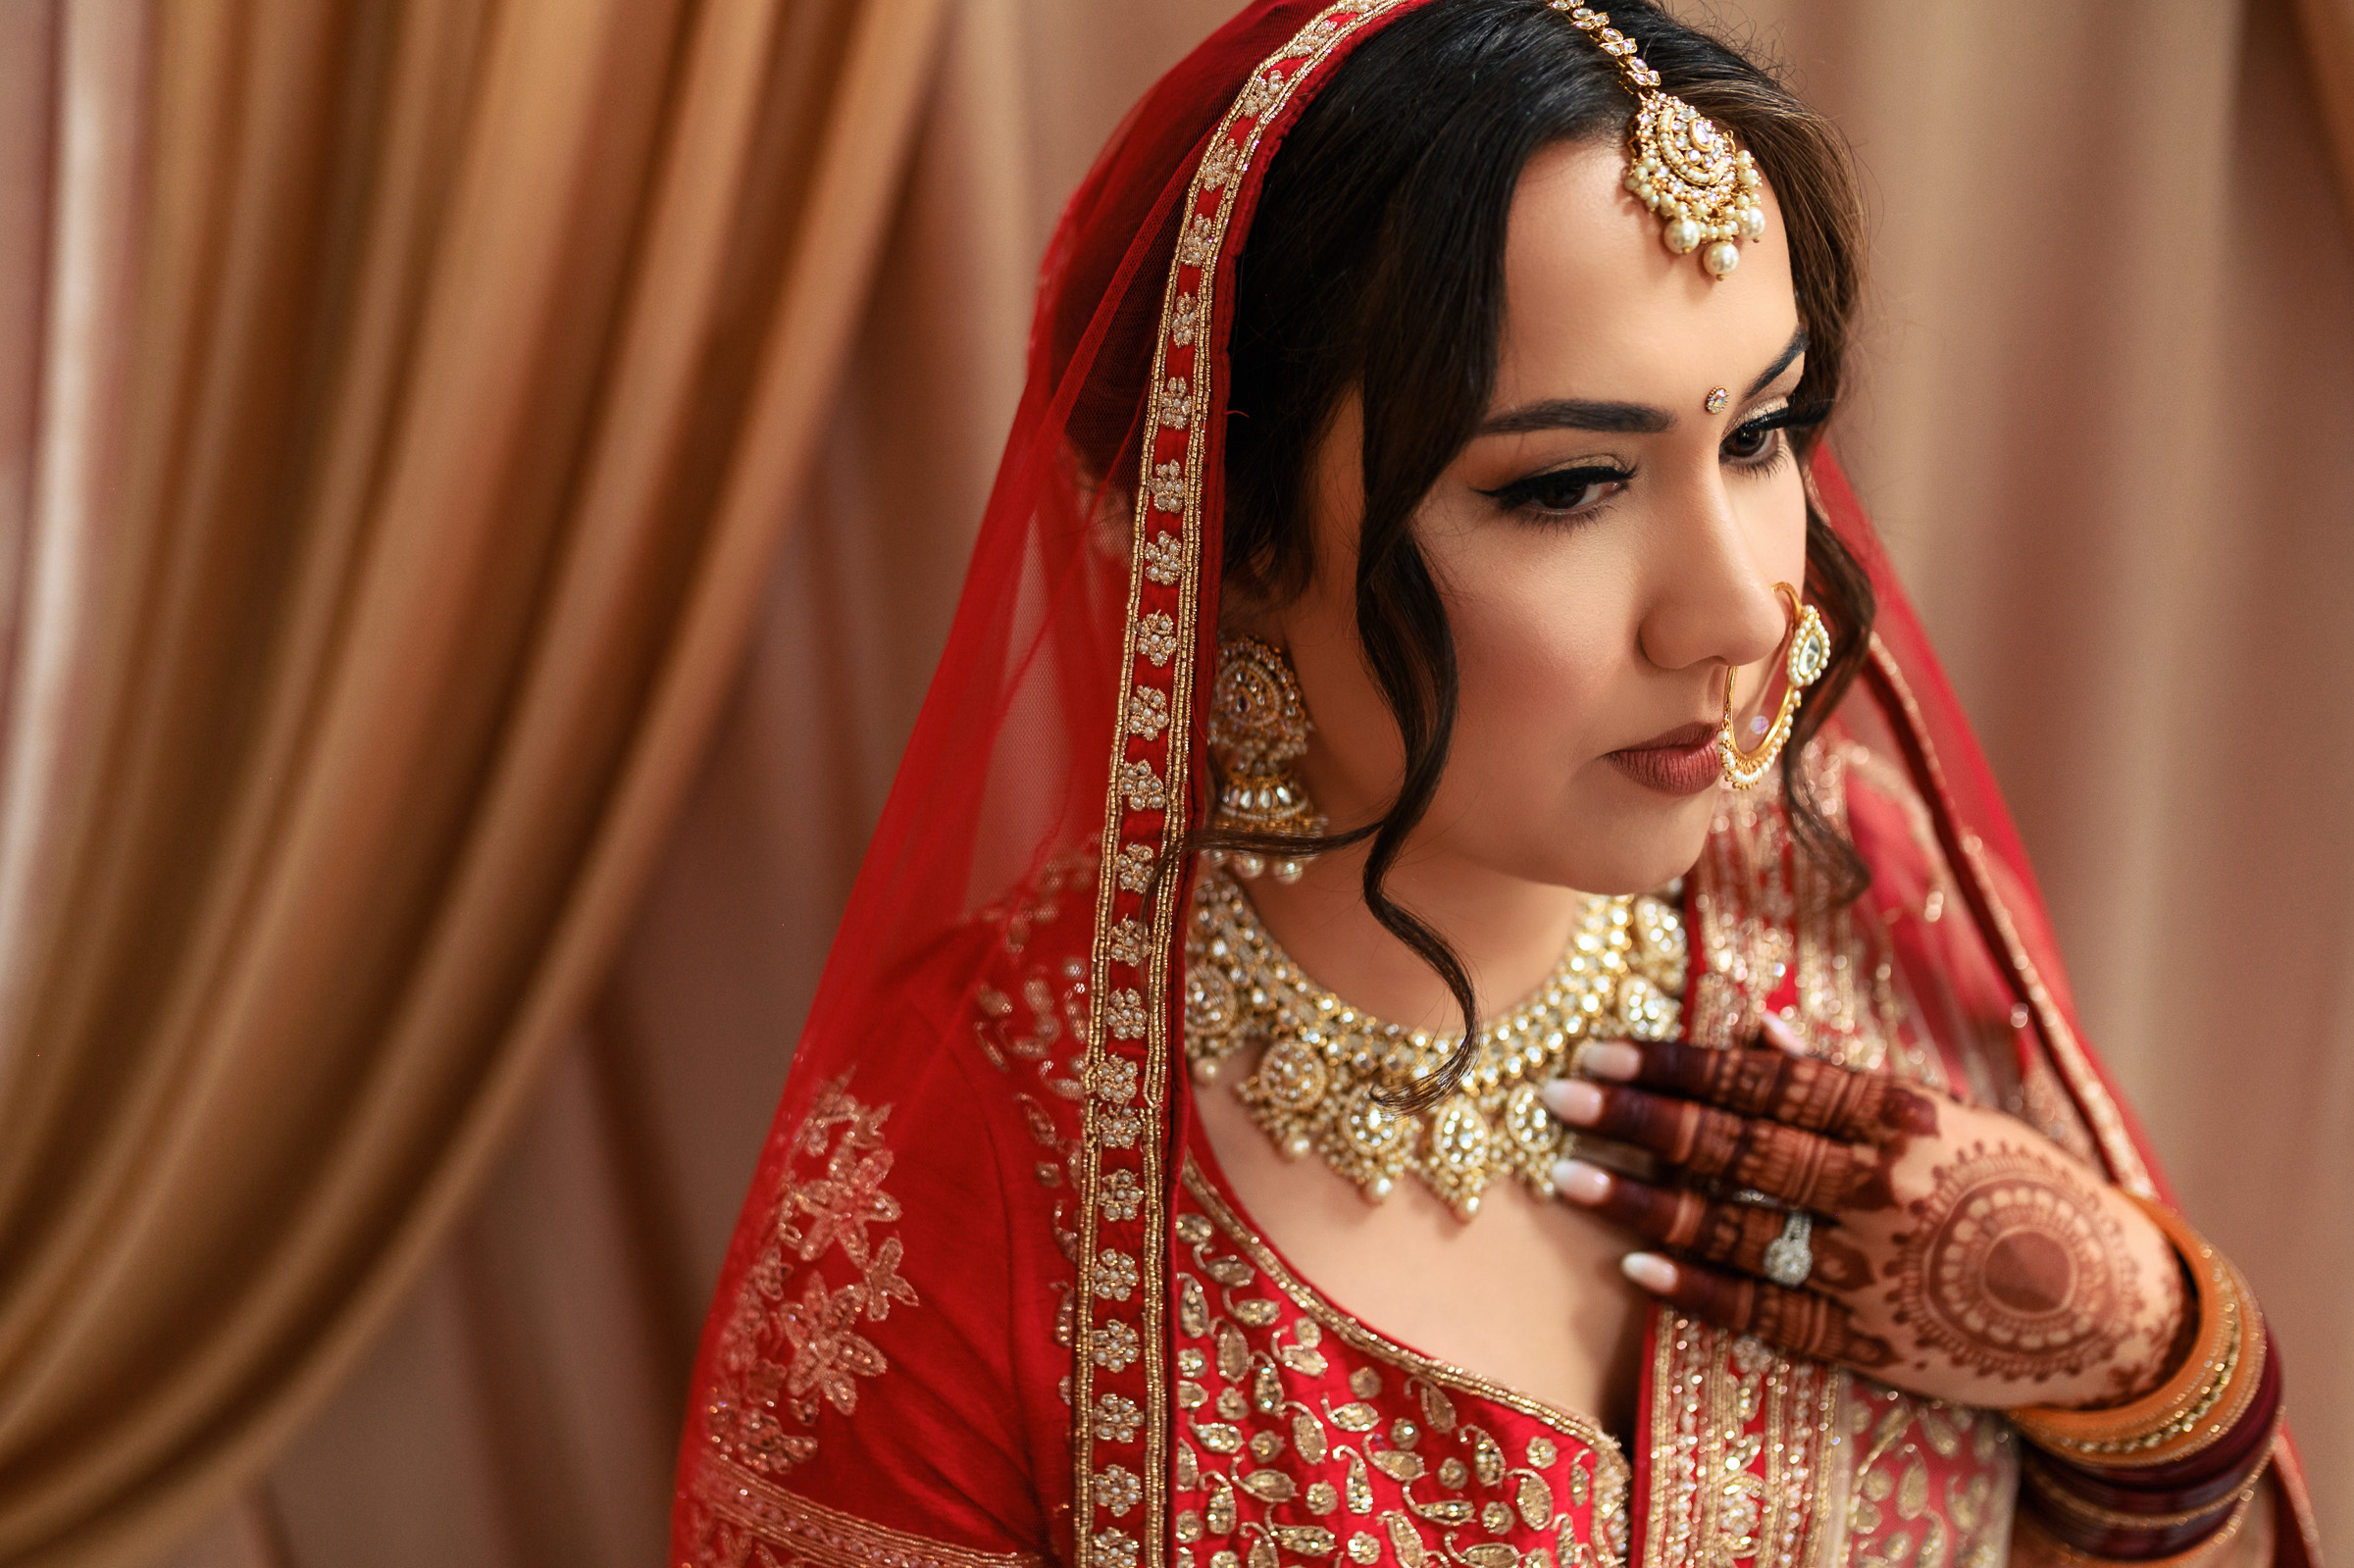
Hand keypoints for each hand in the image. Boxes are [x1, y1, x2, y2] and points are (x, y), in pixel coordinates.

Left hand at [1541, 1021, 2187, 1409]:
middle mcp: (1879, 1188)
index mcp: (1895, 1117)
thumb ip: (1844, 1080)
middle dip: (1640, 1121)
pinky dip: (1697, 1287)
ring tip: (1570, 1176)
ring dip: (1645, 1200)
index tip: (1605, 1049)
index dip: (1676, 1065)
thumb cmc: (2010, 1188)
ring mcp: (1871, 1269)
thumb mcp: (1942, 1115)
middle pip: (1737, 1149)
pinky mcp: (1867, 1341)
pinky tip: (1636, 1264)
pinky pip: (1765, 1313)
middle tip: (1559, 1096)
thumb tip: (1757, 1028)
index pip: (1763, 1083)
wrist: (2108, 1306)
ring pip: (1737, 1228)